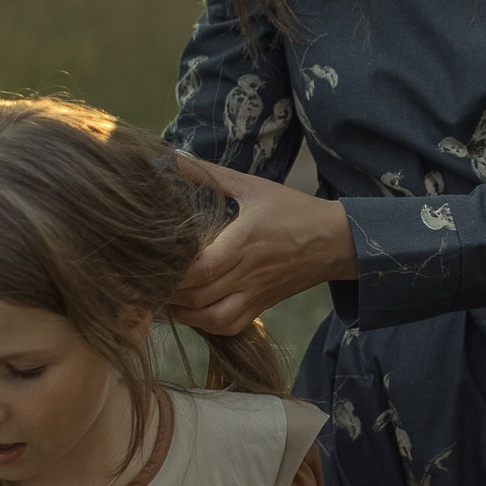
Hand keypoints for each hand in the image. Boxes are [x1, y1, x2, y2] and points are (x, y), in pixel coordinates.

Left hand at [168, 158, 356, 333]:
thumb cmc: (293, 211)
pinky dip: (204, 324)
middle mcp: (249, 272)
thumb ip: (212, 175)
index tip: (155, 260)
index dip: (174, 272)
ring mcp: (256, 293)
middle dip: (169, 293)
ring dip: (183, 313)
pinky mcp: (261, 306)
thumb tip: (174, 159)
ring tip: (165, 297)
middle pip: (199, 296)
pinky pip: (228, 326)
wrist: (336, 241)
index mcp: (245, 241)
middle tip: (148, 279)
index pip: (202, 268)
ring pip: (211, 318)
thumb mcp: (253, 186)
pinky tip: (191, 311)